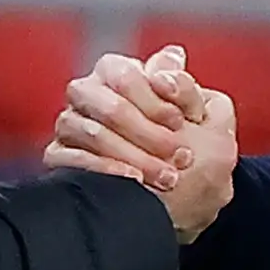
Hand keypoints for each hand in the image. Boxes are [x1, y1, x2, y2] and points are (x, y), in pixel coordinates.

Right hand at [45, 45, 238, 242]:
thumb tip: (173, 55)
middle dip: (148, 133)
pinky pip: (67, 156)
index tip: (181, 122)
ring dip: (133, 154)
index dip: (155, 98)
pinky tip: (133, 180)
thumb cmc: (191, 164)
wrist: (174, 214)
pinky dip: (104, 168)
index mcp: (123, 77)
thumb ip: (189, 89)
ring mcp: (72, 126)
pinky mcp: (61, 157)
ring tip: (165, 178)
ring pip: (88, 130)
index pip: (126, 73)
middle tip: (182, 156)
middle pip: (108, 103)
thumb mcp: (208, 125)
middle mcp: (91, 96)